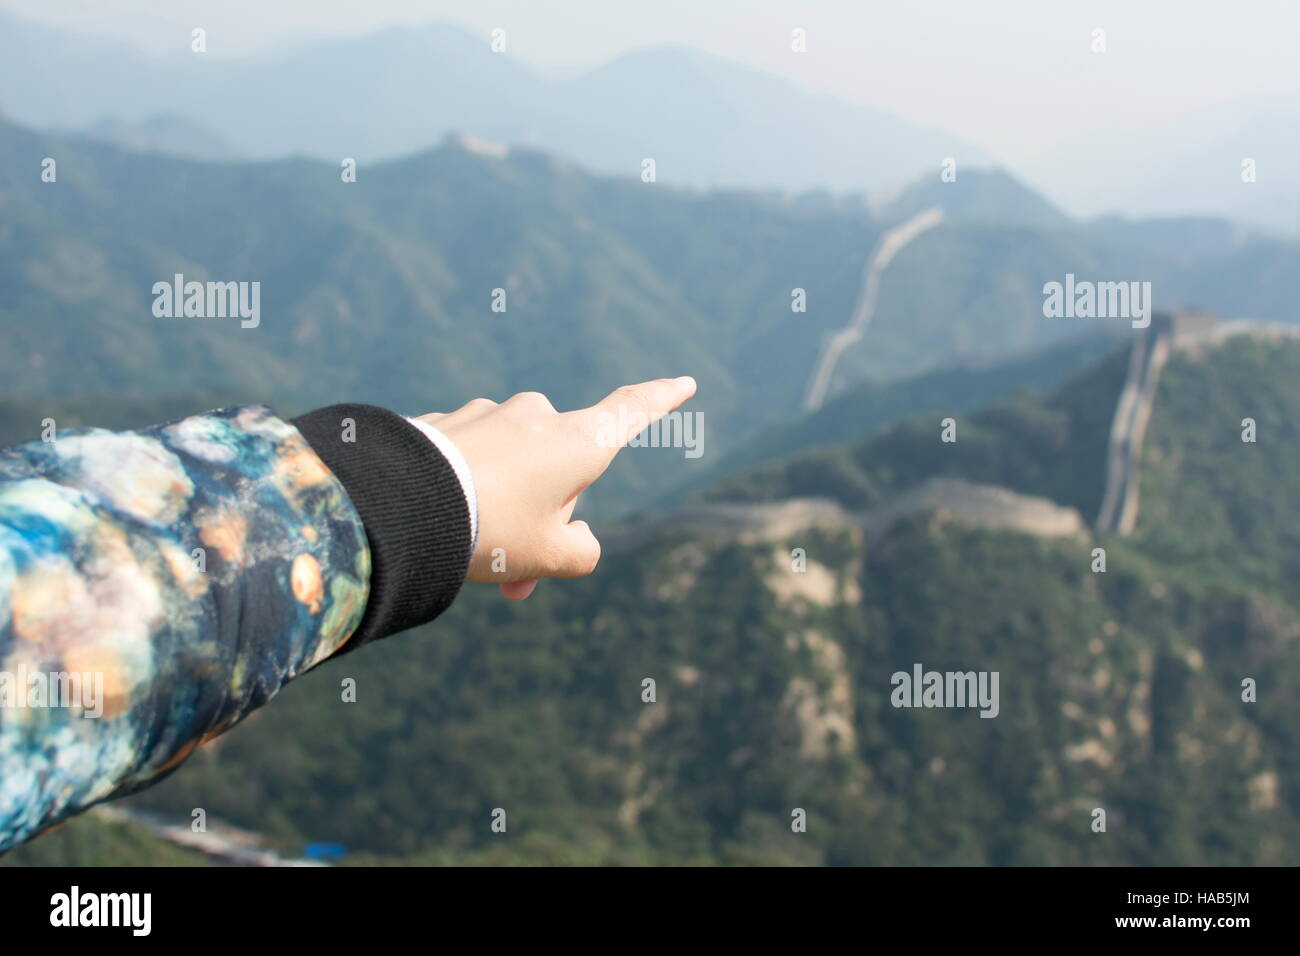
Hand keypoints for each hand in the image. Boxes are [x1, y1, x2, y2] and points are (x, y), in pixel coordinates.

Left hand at [416, 376, 696, 599]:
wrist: (398, 505)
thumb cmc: (491, 530)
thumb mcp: (551, 557)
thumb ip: (582, 552)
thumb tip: (576, 537)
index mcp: (578, 441)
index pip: (633, 410)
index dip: (661, 400)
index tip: (684, 383)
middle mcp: (538, 415)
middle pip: (560, 467)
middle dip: (544, 517)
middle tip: (516, 578)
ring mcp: (488, 413)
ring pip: (510, 468)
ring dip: (502, 510)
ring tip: (473, 557)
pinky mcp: (445, 422)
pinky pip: (470, 460)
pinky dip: (466, 491)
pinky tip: (440, 521)